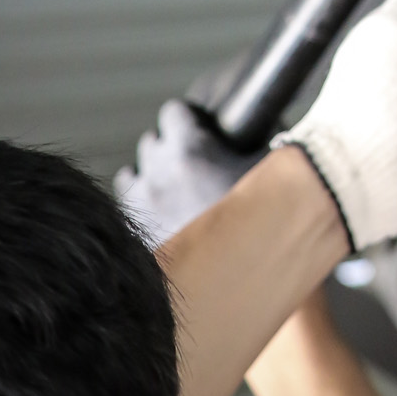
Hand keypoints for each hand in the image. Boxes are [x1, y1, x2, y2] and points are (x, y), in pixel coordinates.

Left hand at [115, 98, 261, 248]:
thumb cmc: (267, 223)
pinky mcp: (138, 238)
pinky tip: (163, 217)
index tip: (199, 128)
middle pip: (152, 143)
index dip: (189, 119)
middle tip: (193, 164)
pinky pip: (126, 210)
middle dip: (170, 149)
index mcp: (190, 150)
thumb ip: (259, 139)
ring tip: (174, 191)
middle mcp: (158, 175)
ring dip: (150, 177)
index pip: (173, 112)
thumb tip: (265, 124)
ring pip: (132, 175)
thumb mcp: (270, 169)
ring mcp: (143, 208)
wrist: (250, 282)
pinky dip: (143, 209)